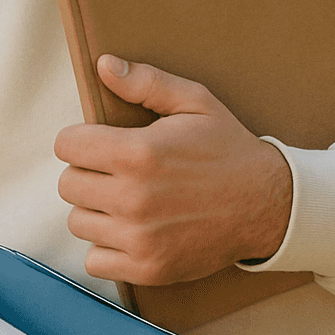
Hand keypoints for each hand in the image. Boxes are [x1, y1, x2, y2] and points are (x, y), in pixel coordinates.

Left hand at [55, 56, 292, 286]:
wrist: (268, 204)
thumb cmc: (227, 148)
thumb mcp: (194, 102)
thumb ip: (146, 82)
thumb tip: (104, 65)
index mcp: (138, 153)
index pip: (66, 145)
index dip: (80, 139)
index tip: (98, 142)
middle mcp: (133, 198)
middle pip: (67, 184)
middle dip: (87, 172)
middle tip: (117, 170)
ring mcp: (139, 238)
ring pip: (78, 222)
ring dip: (96, 210)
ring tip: (127, 199)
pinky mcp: (147, 269)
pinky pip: (95, 260)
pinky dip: (107, 247)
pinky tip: (132, 230)